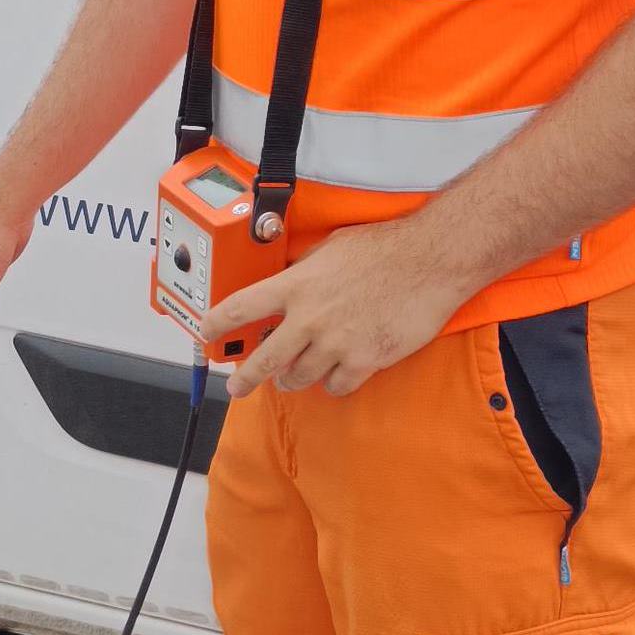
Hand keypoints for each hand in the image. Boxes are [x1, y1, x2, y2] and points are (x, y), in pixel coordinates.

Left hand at [209, 218, 470, 400]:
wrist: (429, 262)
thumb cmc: (384, 248)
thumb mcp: (330, 250)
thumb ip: (303, 273)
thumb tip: (288, 283)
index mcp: (297, 285)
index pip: (241, 307)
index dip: (216, 324)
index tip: (205, 333)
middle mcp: (310, 318)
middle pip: (263, 360)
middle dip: (244, 378)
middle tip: (236, 386)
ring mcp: (336, 343)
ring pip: (298, 378)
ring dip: (292, 379)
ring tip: (292, 378)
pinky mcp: (364, 361)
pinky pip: (335, 386)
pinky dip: (332, 384)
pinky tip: (335, 375)